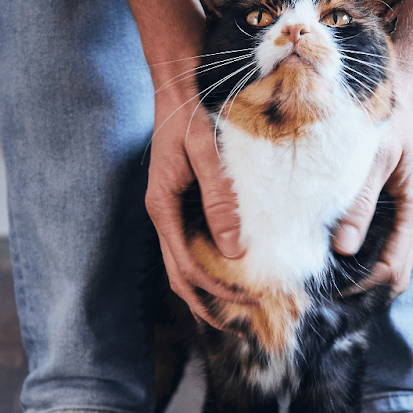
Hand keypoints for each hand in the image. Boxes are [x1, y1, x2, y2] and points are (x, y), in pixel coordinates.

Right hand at [146, 83, 247, 327]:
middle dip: (211, 303)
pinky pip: (193, 247)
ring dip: (209, 290)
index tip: (249, 301)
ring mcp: (170, 213)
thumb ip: (219, 197)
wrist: (176, 92)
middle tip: (247, 320)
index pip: (187, 266)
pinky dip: (211, 266)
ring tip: (241, 307)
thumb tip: (234, 249)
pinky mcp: (182, 207)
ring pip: (184, 266)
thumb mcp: (206, 152)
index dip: (217, 289)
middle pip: (180, 277)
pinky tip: (235, 272)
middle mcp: (162, 217)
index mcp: (163, 208)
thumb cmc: (190, 117)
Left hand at [331, 99, 412, 296]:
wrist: (388, 84)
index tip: (331, 289)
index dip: (365, 286)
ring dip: (355, 274)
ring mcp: (394, 212)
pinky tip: (322, 253)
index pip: (394, 268)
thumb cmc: (383, 115)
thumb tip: (344, 248)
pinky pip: (369, 240)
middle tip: (321, 294)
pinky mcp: (378, 204)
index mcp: (411, 207)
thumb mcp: (372, 157)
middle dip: (362, 289)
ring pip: (381, 259)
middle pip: (391, 272)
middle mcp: (405, 215)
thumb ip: (360, 201)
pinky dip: (350, 254)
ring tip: (318, 279)